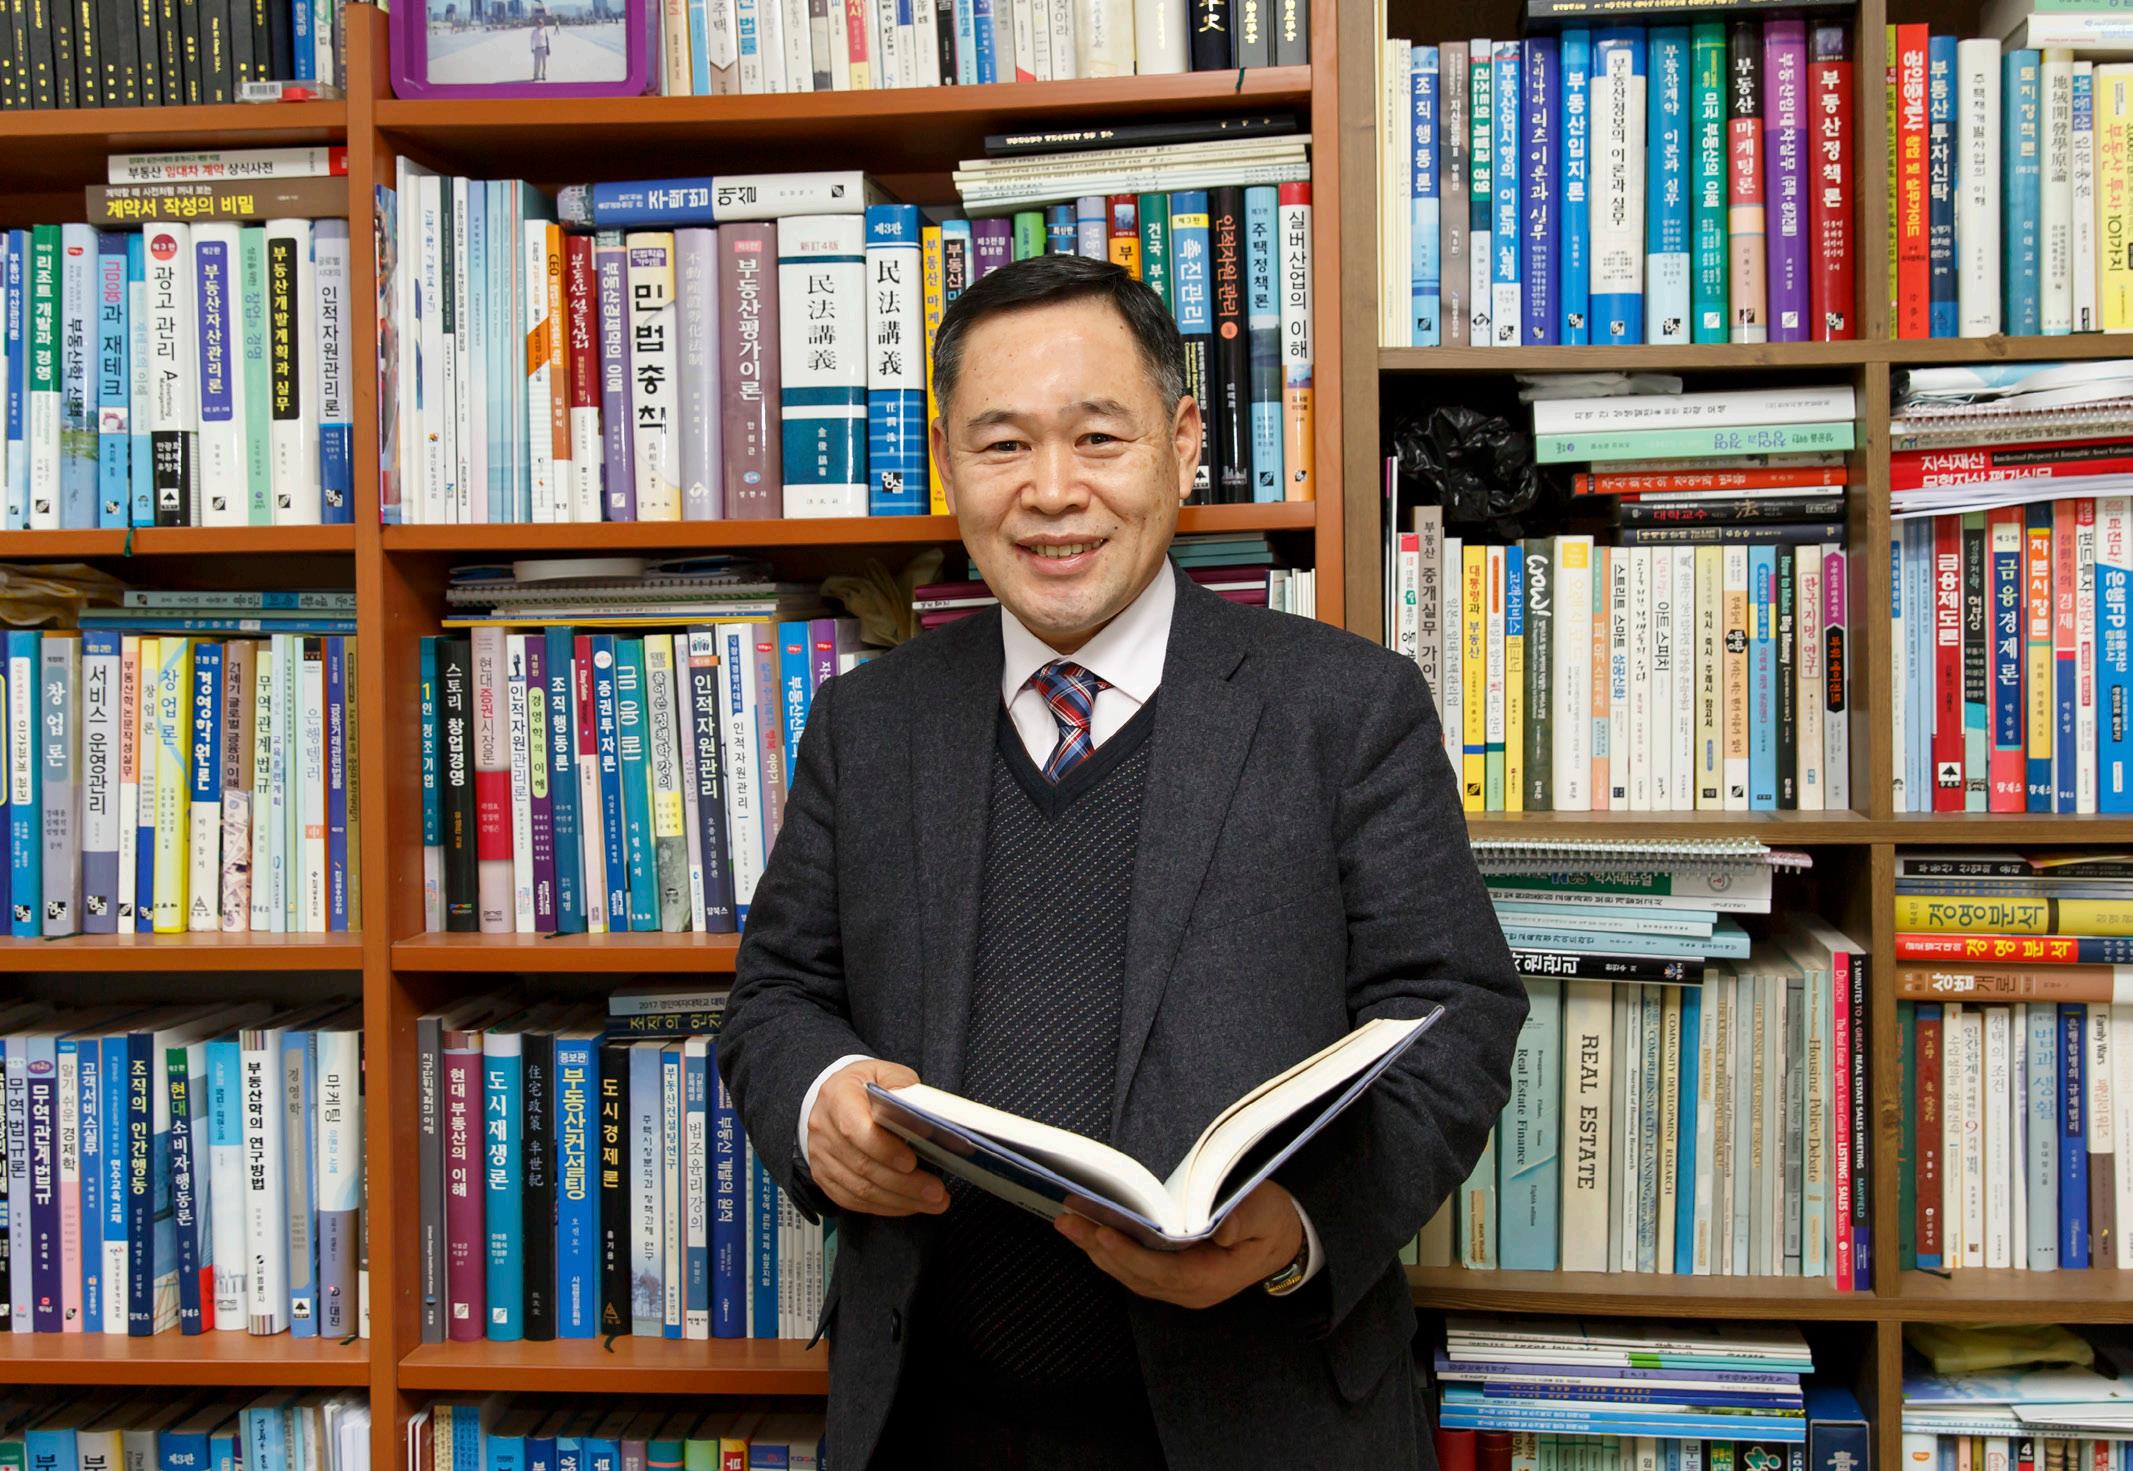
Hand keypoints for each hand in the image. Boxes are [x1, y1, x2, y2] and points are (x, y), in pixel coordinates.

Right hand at [804, 1059, 949, 1217]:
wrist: (838, 1096)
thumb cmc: (867, 1084)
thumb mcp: (887, 1073)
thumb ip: (904, 1089)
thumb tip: (922, 1116)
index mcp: (837, 1096)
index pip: (856, 1129)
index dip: (884, 1150)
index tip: (913, 1163)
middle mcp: (823, 1128)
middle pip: (862, 1165)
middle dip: (904, 1184)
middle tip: (936, 1192)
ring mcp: (820, 1156)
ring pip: (859, 1189)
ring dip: (899, 1200)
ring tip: (932, 1202)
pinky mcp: (824, 1176)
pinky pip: (853, 1201)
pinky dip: (884, 1207)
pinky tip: (908, 1205)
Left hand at [1053, 1179, 1302, 1309]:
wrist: (1283, 1244)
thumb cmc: (1272, 1224)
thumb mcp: (1267, 1215)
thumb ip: (1245, 1219)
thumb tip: (1222, 1228)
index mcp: (1210, 1279)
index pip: (1162, 1272)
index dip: (1130, 1254)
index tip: (1103, 1232)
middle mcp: (1189, 1290)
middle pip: (1135, 1274)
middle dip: (1099, 1247)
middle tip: (1067, 1220)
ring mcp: (1178, 1288)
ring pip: (1129, 1273)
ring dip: (1096, 1249)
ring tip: (1068, 1222)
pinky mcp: (1171, 1277)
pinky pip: (1134, 1269)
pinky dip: (1110, 1251)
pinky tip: (1089, 1233)